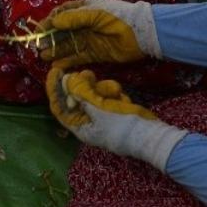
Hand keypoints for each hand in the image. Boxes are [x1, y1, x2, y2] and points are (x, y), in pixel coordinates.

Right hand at [36, 0, 159, 67]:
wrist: (142, 34)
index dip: (49, 22)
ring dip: (56, 50)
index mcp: (84, 10)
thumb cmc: (118, 18)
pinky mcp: (96, 53)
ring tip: (43, 56)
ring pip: (69, 45)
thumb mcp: (95, 14)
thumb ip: (74, 18)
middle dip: (50, 38)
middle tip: (38, 47)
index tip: (38, 31)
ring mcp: (90, 39)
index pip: (62, 14)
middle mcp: (84, 24)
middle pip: (63, 31)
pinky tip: (57, 65)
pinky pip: (79, 57)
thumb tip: (54, 21)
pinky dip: (68, 61)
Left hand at [45, 68, 185, 171]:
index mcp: (79, 126)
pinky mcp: (113, 109)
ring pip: (92, 94)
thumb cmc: (123, 127)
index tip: (55, 71)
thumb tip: (67, 82)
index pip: (59, 106)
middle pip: (75, 97)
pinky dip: (113, 94)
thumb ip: (82, 96)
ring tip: (114, 91)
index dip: (55, 88)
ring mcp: (100, 115)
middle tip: (88, 74)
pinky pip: (107, 96)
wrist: (152, 135)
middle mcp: (87, 121)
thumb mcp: (100, 110)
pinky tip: (122, 97)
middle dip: (82, 85)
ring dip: (102, 89)